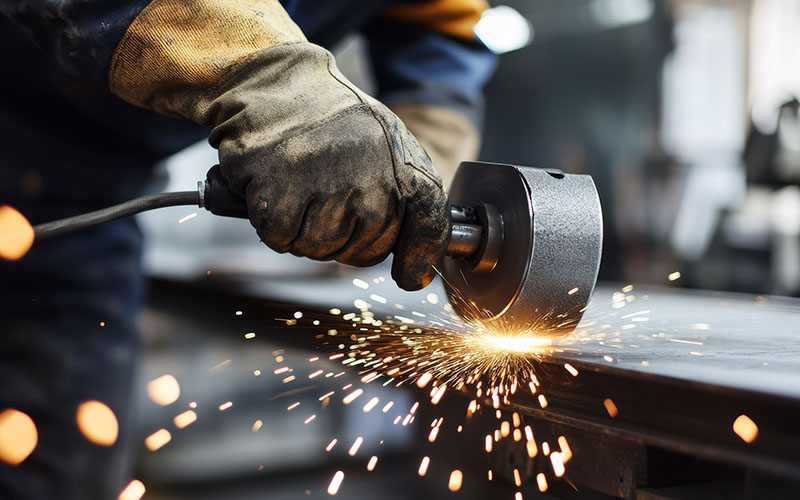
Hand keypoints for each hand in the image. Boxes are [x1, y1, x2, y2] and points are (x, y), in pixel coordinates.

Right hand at [202, 43, 448, 289]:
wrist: (281, 85)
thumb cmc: (335, 121)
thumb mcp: (390, 147)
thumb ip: (408, 197)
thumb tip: (415, 271)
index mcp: (406, 172)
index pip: (428, 232)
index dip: (418, 261)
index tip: (408, 277)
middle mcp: (372, 187)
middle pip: (361, 254)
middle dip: (342, 237)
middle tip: (328, 197)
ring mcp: (326, 194)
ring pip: (317, 250)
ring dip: (304, 230)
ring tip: (302, 187)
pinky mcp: (280, 198)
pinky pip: (281, 239)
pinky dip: (273, 223)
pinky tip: (278, 189)